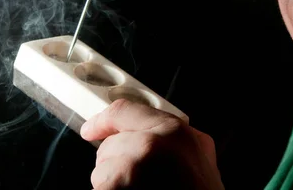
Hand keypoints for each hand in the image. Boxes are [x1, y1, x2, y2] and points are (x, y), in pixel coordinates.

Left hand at [81, 99, 223, 189]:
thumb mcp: (201, 160)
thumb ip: (177, 140)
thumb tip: (150, 132)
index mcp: (176, 133)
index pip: (125, 111)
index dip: (103, 120)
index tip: (91, 127)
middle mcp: (154, 145)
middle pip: (109, 147)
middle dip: (116, 165)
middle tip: (141, 185)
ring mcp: (133, 169)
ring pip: (100, 173)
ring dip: (113, 187)